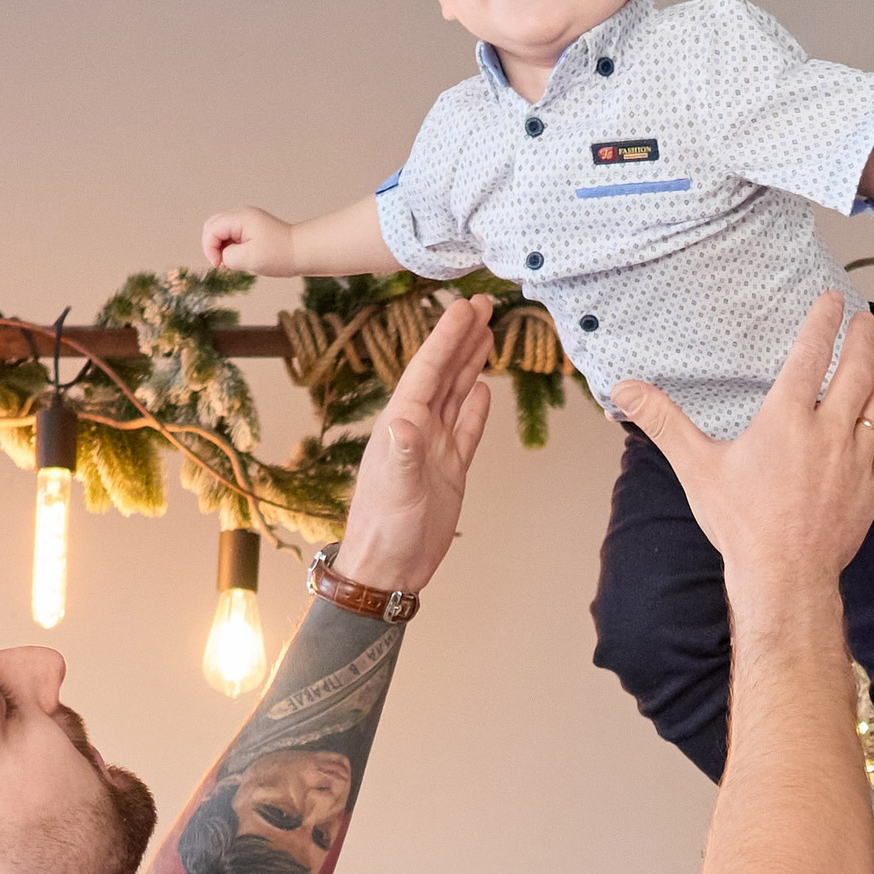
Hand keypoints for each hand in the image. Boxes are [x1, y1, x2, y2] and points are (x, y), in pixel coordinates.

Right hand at [201, 206, 296, 274]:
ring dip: (220, 247)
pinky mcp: (251, 228)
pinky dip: (230, 247)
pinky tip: (238, 259)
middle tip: (221, 264)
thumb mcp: (249, 259)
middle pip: (212, 226)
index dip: (209, 248)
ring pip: (221, 231)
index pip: (211, 229)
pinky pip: (231, 235)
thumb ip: (228, 256)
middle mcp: (241, 215)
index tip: (218, 265)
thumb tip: (222, 256)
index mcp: (240, 218)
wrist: (302, 252)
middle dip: (211, 246)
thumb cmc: (280, 255)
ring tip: (231, 263)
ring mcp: (246, 220)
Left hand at [335, 296, 494, 591]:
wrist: (390, 570)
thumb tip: (407, 419)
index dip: (446, 337)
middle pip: (442, 373)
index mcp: (401, 424)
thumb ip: (402, 453)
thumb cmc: (386, 532)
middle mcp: (416, 429)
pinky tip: (484, 388)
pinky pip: (465, 429)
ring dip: (470, 363)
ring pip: (455, 394)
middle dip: (461, 337)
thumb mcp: (395, 490)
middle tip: (483, 304)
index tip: (464, 307)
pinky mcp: (449, 470)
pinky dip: (475, 407)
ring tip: (487, 332)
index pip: (427, 370)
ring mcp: (434, 448)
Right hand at [611, 295, 873, 603]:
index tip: (835, 299)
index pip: (809, 355)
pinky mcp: (871, 487)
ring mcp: (856, 459)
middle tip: (868, 321)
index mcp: (786, 419)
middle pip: (854, 373)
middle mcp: (828, 430)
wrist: (784, 577)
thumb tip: (624, 387)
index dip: (823, 322)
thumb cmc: (740, 524)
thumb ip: (664, 422)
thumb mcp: (697, 468)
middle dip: (863, 341)